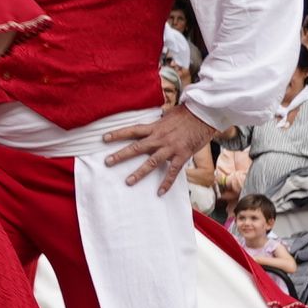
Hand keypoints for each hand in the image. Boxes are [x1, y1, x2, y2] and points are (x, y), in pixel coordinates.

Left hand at [104, 101, 220, 191]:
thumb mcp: (168, 115)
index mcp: (155, 127)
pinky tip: (160, 192)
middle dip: (121, 155)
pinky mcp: (181, 155)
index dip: (117, 134)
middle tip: (107, 162)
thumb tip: (153, 122)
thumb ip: (158, 122)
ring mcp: (170, 148)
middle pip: (136, 147)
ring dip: (139, 172)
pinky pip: (172, 172)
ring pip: (151, 162)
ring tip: (128, 182)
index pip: (132, 130)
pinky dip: (166, 183)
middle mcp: (159, 138)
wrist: (204, 115)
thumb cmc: (187, 114)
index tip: (104, 138)